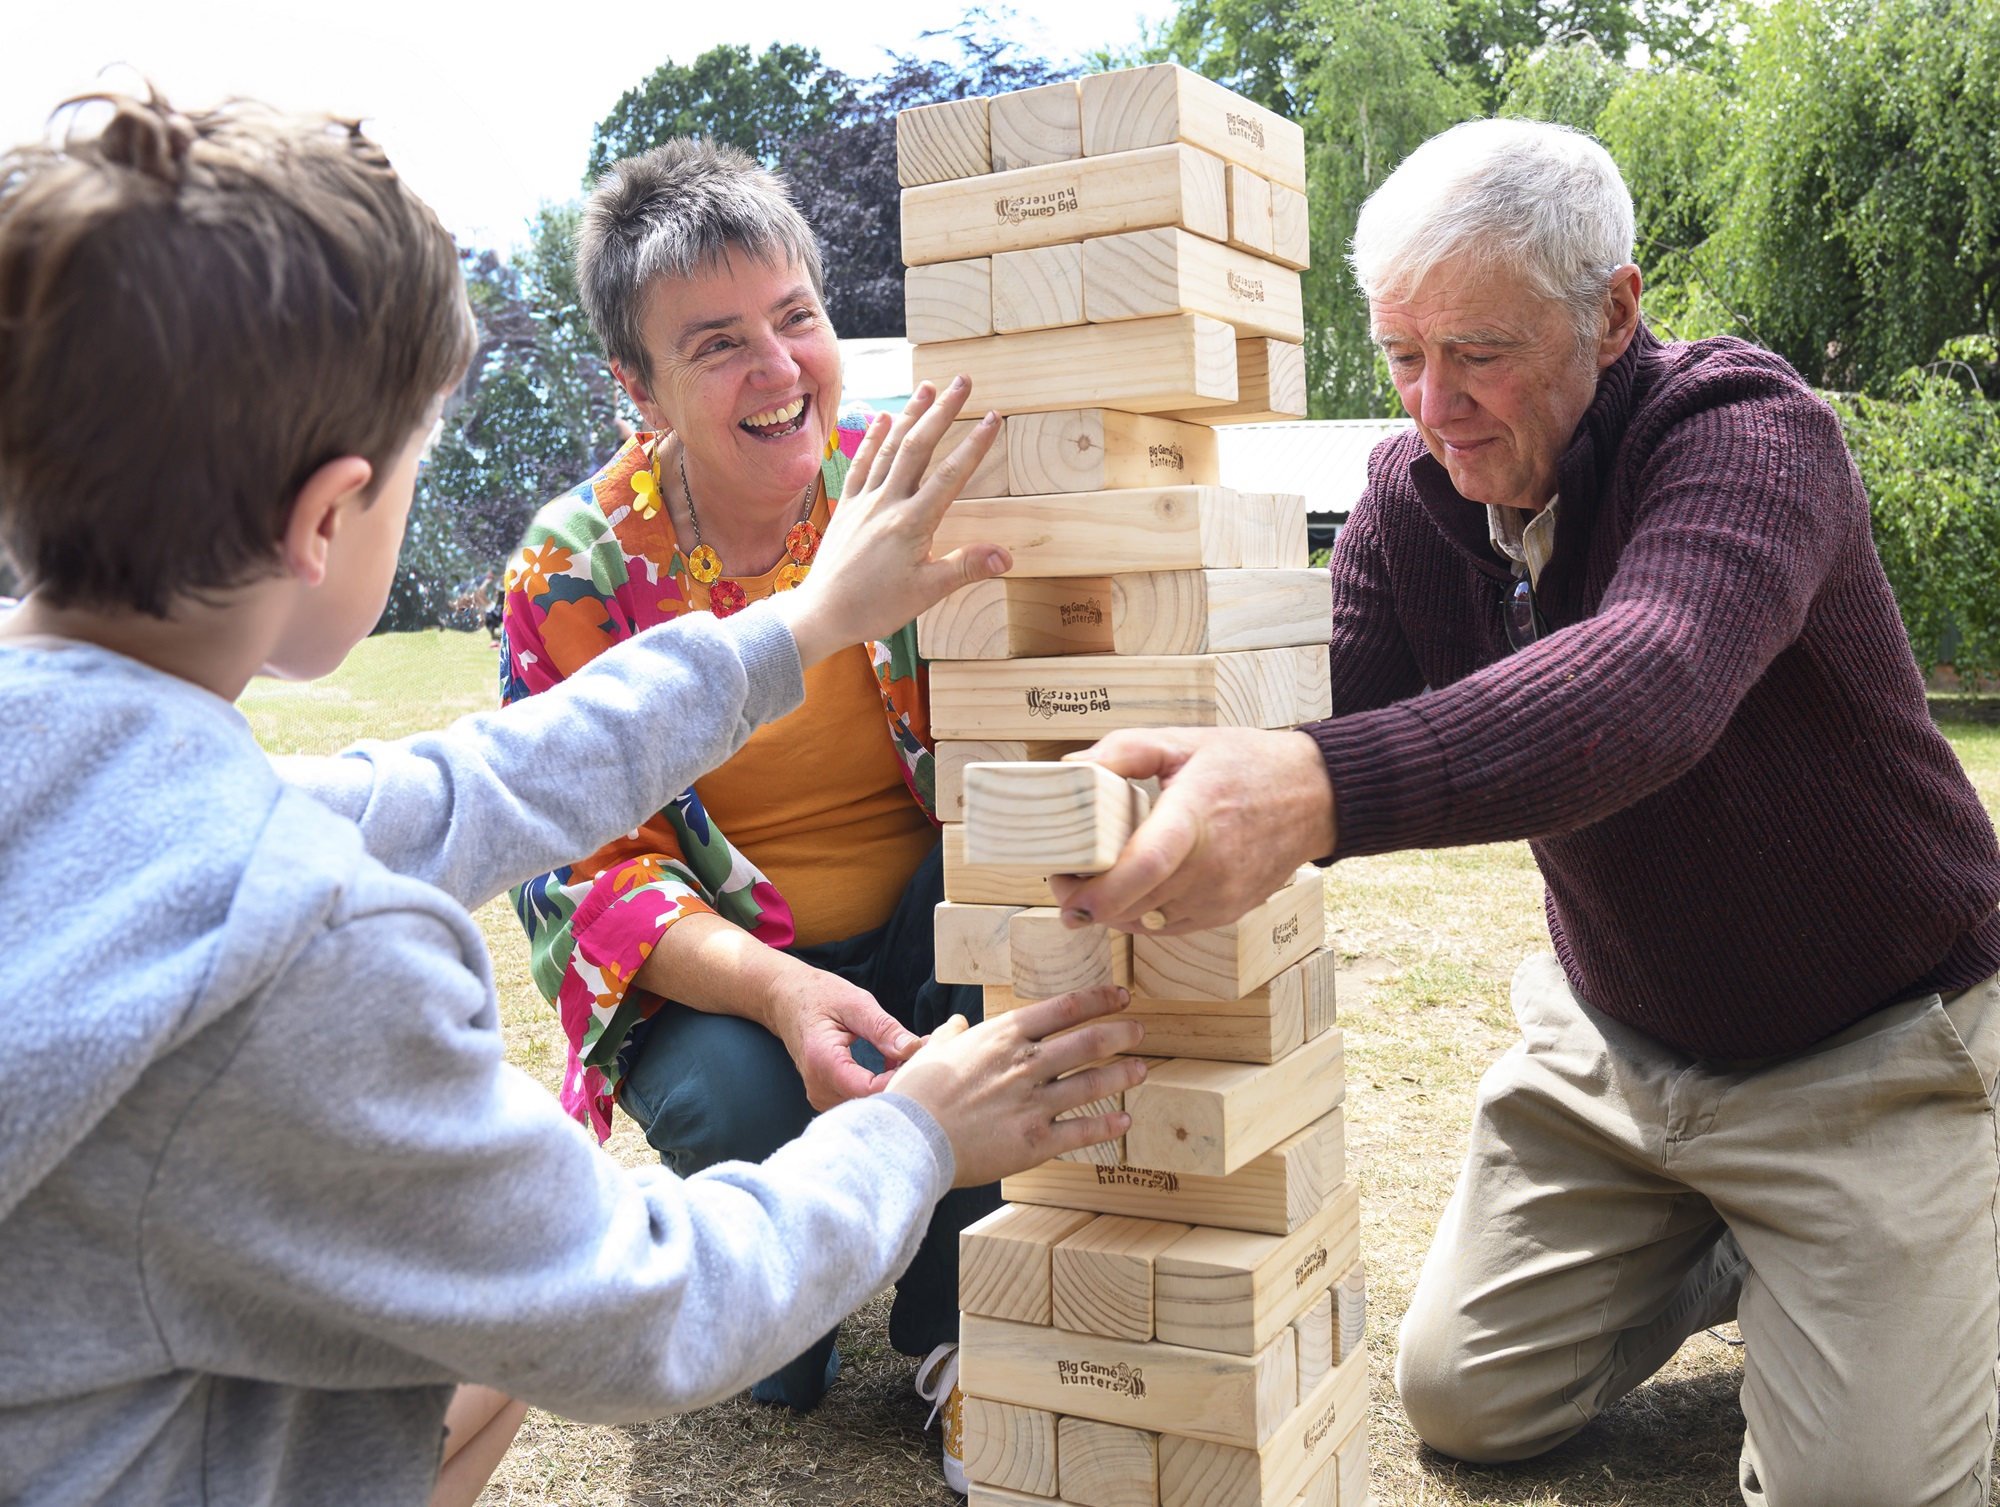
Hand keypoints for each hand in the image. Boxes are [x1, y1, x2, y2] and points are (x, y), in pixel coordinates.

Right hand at [767, 965, 923, 1111]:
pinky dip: (882, 1084)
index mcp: (823, 1062)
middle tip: (923, 1050)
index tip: (921, 1054)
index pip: (871, 1089)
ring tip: (907, 1054)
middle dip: (902, 1078)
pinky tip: (892, 1064)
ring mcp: (821, 1096)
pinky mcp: (828, 1097)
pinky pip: (862, 1099)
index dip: (901, 1076)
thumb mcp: (855, 1003)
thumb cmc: (818, 996)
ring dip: (893, 1082)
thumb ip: (884, 1028)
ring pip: (870, 1102)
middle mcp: (819, 1087)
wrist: (785, 1000)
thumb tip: (913, 1049)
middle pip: (872, 1099)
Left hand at [774, 377, 1009, 665]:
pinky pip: (861, 463)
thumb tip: (1005, 557)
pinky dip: (872, 438)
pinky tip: (882, 417)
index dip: (973, 445)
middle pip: (918, 446)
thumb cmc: (874, 606)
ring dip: (910, 414)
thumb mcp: (926, 592)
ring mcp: (864, 501)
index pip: (949, 475)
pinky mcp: (847, 506)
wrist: (821, 612)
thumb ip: (965, 567)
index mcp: (912, 523)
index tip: (992, 418)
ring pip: (890, 447)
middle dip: (943, 411)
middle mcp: (887, 503)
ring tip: (928, 387)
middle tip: (963, 381)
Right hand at [888, 988, 1147, 1187]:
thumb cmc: (916, 1094)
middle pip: (1090, 1042)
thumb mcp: (932, 1051)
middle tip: (1138, 1031)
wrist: (909, 1140)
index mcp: (1004, 1036)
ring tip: (1141, 1070)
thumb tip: (955, 1025)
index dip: (1099, 999)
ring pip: (1094, 1084)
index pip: (1065, 1008)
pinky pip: (1083, 1131)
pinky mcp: (1036, 1142)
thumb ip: (950, 1035)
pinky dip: (1108, 1125)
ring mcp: (1035, 1103)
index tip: (1120, 996)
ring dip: (1123, 1074)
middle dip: (1121, 1033)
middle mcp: (1026, 1064)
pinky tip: (1123, 1121)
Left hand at [1048, 729, 1336, 932]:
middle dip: (1086, 900)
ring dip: (1111, 909)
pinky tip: (1130, 888)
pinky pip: (1166, 927)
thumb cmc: (1244, 764)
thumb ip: (1122, 751)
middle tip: (1063, 879)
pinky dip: (1139, 913)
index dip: (1101, 890)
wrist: (1313, 796)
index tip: (1066, 891)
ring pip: (1145, 921)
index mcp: (1195, 816)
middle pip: (1134, 902)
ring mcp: (1220, 897)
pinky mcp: (1225, 914)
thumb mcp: (1182, 742)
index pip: (1146, 865)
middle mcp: (1211, 867)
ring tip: (1094, 880)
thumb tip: (1070, 770)